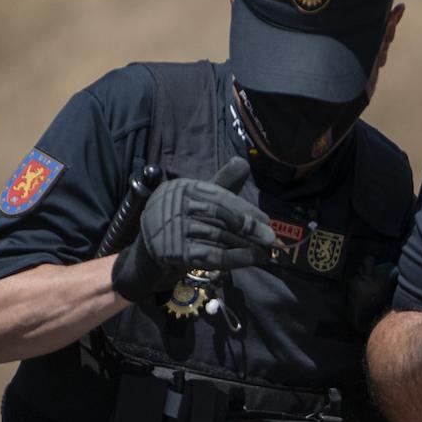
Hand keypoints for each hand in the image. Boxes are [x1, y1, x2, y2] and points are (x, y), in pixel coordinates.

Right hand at [111, 157, 276, 301]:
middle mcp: (174, 205)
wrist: (151, 251)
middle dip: (249, 227)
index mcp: (182, 188)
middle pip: (220, 215)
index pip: (219, 196)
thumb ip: (222, 185)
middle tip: (270, 238)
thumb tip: (243, 162)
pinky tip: (251, 259)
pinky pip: (212, 255)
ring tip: (265, 251)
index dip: (244, 209)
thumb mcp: (200, 199)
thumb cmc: (182, 220)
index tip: (266, 220)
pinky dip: (235, 258)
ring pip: (218, 236)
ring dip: (246, 245)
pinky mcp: (175, 253)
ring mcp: (173, 229)